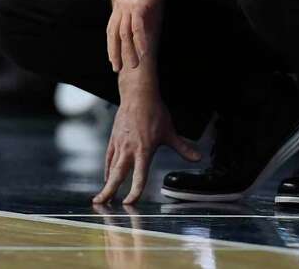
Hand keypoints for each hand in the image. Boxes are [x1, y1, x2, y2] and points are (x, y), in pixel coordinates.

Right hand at [93, 87, 199, 204]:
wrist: (138, 95)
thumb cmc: (154, 112)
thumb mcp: (170, 132)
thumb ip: (183, 148)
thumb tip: (198, 157)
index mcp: (144, 150)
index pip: (139, 176)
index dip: (134, 192)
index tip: (129, 202)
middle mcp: (129, 149)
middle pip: (117, 174)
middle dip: (108, 190)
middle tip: (100, 203)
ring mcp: (119, 143)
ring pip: (110, 167)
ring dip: (106, 182)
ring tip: (102, 195)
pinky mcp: (114, 138)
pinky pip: (109, 157)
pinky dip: (107, 168)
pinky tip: (107, 176)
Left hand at [106, 0, 170, 72]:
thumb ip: (138, 8)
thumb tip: (140, 20)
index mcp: (119, 4)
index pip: (111, 28)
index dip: (111, 44)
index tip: (112, 58)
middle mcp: (120, 6)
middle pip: (114, 34)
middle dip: (114, 52)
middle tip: (116, 68)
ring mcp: (128, 6)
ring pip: (125, 34)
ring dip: (128, 52)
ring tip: (133, 66)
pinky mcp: (138, 6)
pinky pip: (137, 28)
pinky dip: (139, 41)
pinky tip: (143, 52)